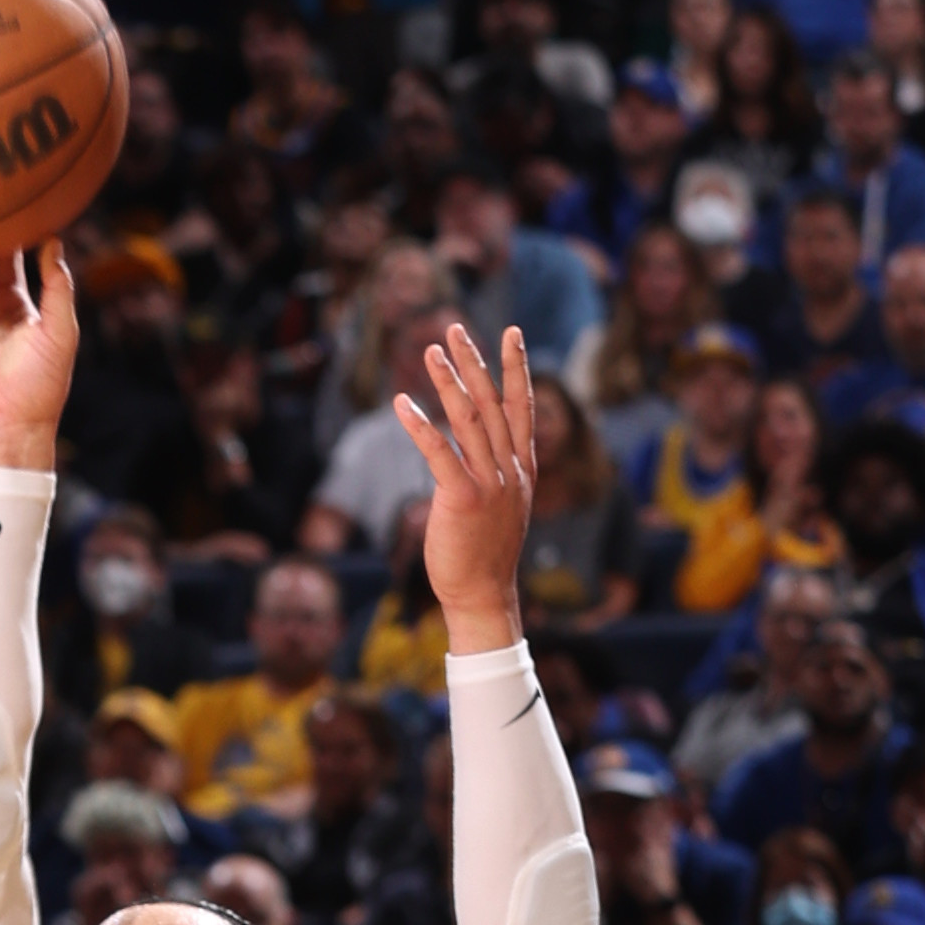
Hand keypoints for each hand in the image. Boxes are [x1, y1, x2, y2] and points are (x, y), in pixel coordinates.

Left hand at [395, 322, 533, 653]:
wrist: (483, 597)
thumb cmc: (486, 556)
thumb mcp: (501, 508)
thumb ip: (493, 475)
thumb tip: (468, 458)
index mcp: (521, 470)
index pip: (522, 407)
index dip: (517, 367)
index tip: (512, 332)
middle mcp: (509, 471)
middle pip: (493, 403)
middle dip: (474, 361)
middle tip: (455, 328)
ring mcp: (490, 484)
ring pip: (470, 420)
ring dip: (448, 381)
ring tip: (430, 350)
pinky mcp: (464, 499)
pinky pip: (439, 453)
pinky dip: (420, 425)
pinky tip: (402, 402)